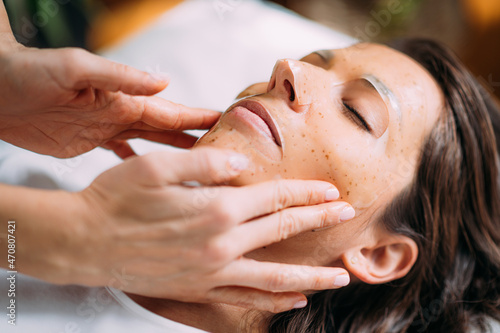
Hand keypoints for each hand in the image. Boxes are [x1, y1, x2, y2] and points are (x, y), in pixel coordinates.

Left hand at [0, 28, 218, 157]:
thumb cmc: (30, 72)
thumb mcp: (75, 69)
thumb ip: (119, 77)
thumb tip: (163, 83)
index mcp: (123, 99)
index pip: (171, 111)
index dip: (199, 117)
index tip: (227, 123)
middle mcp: (120, 114)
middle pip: (168, 129)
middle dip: (197, 138)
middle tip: (225, 151)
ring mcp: (106, 129)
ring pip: (151, 142)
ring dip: (176, 151)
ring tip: (200, 163)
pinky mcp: (89, 142)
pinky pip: (123, 152)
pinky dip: (140, 161)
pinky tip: (151, 172)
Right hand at [49, 147, 351, 312]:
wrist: (83, 241)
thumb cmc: (116, 198)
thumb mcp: (157, 166)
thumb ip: (206, 165)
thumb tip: (243, 165)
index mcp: (216, 208)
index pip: (275, 197)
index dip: (307, 193)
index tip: (332, 192)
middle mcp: (222, 244)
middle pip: (284, 231)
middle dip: (319, 222)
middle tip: (348, 217)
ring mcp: (212, 272)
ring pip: (275, 276)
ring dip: (312, 276)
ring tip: (341, 277)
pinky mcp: (198, 290)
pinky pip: (247, 299)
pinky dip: (274, 300)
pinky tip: (294, 300)